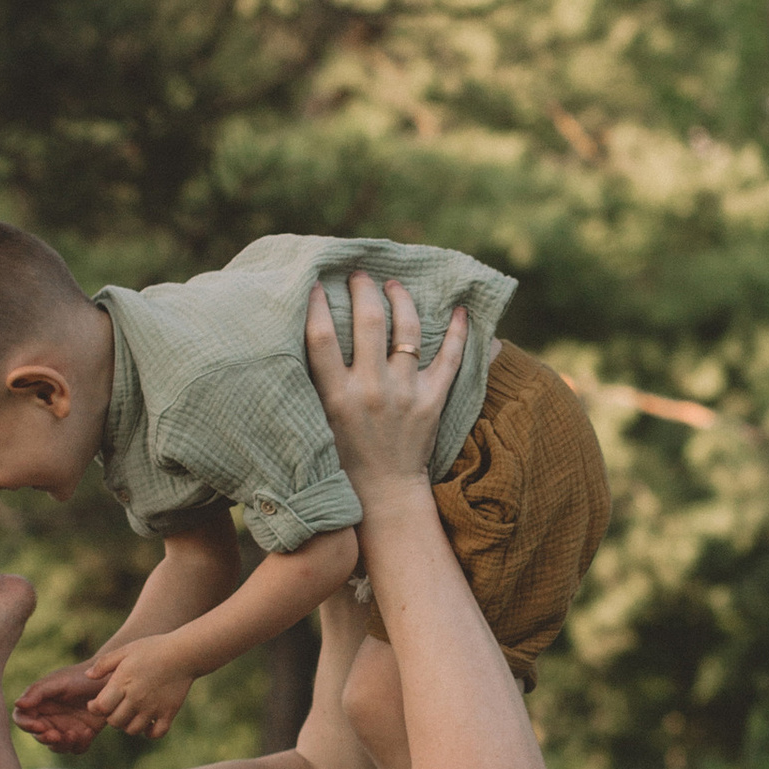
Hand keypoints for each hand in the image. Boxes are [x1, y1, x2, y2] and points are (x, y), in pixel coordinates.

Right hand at [12, 661, 110, 751]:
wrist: (110, 679)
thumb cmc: (81, 676)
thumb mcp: (58, 681)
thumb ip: (37, 692)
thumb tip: (18, 704)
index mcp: (39, 703)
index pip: (22, 718)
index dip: (27, 725)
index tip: (40, 726)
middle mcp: (49, 717)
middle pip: (38, 736)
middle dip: (46, 738)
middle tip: (57, 735)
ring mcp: (65, 727)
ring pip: (56, 747)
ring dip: (63, 744)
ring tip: (75, 733)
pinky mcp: (82, 735)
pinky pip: (76, 748)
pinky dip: (80, 744)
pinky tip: (88, 731)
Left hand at [84, 633, 196, 741]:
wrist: (184, 653)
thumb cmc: (152, 649)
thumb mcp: (125, 650)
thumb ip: (104, 664)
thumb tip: (88, 676)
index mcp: (123, 683)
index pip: (101, 708)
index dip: (95, 708)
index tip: (98, 703)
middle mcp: (136, 698)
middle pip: (114, 722)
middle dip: (111, 717)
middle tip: (115, 708)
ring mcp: (153, 708)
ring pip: (132, 730)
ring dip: (128, 725)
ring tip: (131, 714)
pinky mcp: (169, 713)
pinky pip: (156, 733)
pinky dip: (150, 732)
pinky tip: (148, 722)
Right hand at [305, 271, 465, 495]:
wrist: (382, 493)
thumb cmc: (342, 456)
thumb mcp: (317, 420)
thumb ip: (315, 382)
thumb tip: (308, 334)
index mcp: (335, 396)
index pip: (321, 337)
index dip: (315, 303)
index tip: (315, 282)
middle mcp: (370, 390)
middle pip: (367, 321)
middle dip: (362, 289)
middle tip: (359, 275)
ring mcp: (405, 394)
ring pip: (408, 330)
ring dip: (401, 299)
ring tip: (393, 285)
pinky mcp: (433, 401)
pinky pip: (451, 358)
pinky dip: (459, 332)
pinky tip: (460, 310)